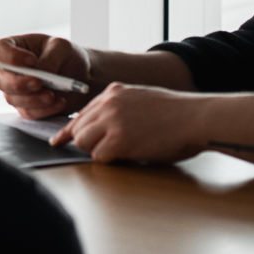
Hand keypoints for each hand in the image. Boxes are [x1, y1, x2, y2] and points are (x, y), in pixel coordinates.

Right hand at [0, 33, 92, 119]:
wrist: (82, 76)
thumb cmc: (67, 55)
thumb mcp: (62, 47)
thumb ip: (50, 57)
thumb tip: (40, 71)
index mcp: (13, 48)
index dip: (10, 57)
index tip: (32, 60)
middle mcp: (9, 70)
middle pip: (0, 79)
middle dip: (19, 84)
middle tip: (38, 83)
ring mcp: (16, 90)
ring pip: (13, 99)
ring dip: (33, 99)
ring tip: (52, 95)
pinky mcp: (27, 107)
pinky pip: (29, 113)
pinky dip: (44, 110)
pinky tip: (60, 102)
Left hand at [52, 82, 208, 163]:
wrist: (196, 118)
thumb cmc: (176, 114)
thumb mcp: (141, 99)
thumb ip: (119, 108)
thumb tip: (101, 127)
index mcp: (113, 92)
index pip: (81, 113)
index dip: (69, 130)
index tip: (57, 140)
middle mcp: (108, 103)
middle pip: (78, 129)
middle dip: (86, 143)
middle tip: (104, 151)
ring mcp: (112, 120)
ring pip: (83, 142)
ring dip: (98, 152)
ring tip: (120, 153)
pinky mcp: (120, 140)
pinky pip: (99, 156)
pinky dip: (109, 161)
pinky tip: (126, 157)